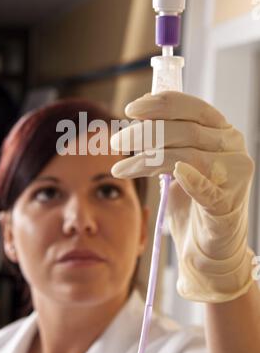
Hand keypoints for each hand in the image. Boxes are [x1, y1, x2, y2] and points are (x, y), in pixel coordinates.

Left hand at [110, 91, 255, 302]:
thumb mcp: (178, 162)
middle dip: (145, 133)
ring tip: (121, 167)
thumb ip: (168, 137)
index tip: (130, 109)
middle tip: (117, 141)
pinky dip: (189, 180)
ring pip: (187, 156)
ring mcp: (235, 176)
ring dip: (147, 160)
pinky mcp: (228, 204)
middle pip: (186, 131)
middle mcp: (233, 148)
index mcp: (222, 132)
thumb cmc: (192, 201)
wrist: (210, 247)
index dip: (161, 105)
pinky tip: (171, 174)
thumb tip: (142, 109)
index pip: (193, 107)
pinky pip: (206, 188)